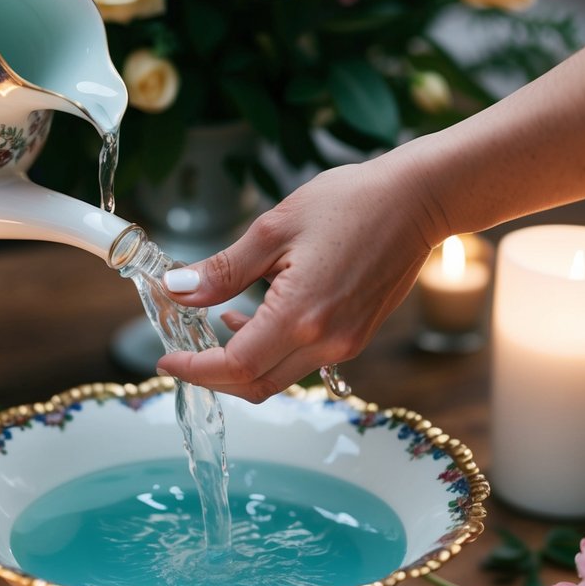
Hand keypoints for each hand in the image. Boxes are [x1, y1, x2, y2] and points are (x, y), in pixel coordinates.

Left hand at [156, 161, 436, 401]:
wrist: (418, 200)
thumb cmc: (350, 203)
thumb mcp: (273, 230)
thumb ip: (223, 270)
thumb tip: (177, 289)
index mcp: (301, 317)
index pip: (234, 367)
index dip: (194, 369)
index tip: (166, 360)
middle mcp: (326, 342)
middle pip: (255, 385)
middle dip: (212, 376)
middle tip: (181, 354)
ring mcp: (345, 344)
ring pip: (278, 377)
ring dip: (240, 364)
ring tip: (214, 326)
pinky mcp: (356, 336)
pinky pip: (301, 360)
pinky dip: (269, 351)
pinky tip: (252, 318)